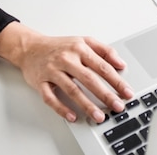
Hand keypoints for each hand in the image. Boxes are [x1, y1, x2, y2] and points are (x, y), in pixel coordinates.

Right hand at [0, 22, 133, 122]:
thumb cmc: (60, 46)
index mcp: (79, 48)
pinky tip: (72, 116)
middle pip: (89, 79)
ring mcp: (52, 71)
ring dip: (86, 105)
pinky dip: (61, 108)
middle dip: (106, 94)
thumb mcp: (83, 41)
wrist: (30, 48)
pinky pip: (50, 98)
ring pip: (71, 90)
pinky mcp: (40, 82)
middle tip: (118, 106)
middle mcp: (66, 59)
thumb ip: (104, 50)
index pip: (102, 66)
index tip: (126, 92)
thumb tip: (120, 63)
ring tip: (99, 116)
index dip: (116, 80)